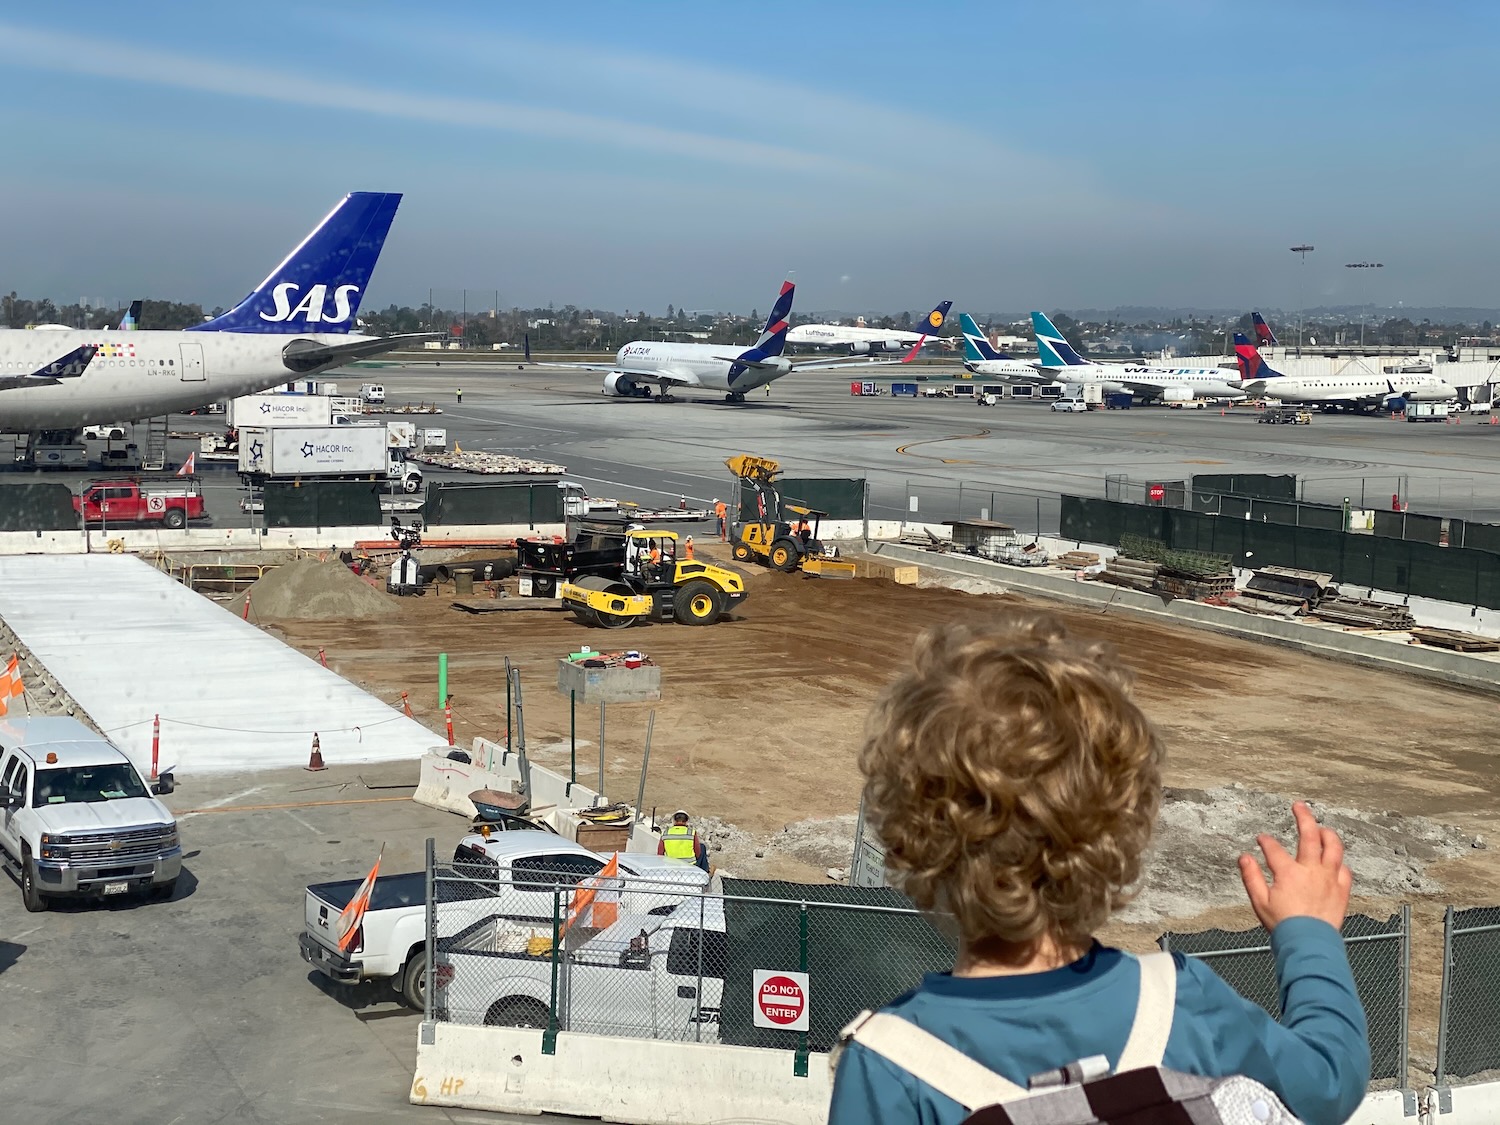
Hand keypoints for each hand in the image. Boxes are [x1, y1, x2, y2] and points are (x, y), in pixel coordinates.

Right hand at [1238, 800, 1351, 931]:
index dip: (1266, 841)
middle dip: (1304, 816)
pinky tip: (1335, 861)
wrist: (1309, 944)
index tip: (1262, 839)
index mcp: (1289, 872)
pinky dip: (1339, 862)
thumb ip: (1251, 877)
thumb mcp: (1259, 902)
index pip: (1274, 848)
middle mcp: (1311, 870)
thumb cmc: (1284, 925)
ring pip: (1334, 847)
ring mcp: (1329, 878)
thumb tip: (1244, 857)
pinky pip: (1345, 869)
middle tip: (1299, 806)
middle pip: (1310, 835)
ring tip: (1322, 828)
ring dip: (1328, 834)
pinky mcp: (1342, 890)